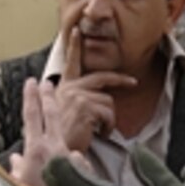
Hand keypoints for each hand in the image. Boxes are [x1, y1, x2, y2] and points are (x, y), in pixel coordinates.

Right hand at [10, 78, 88, 185]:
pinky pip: (75, 160)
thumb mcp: (18, 185)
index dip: (30, 97)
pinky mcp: (81, 168)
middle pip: (52, 115)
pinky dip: (70, 160)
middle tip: (47, 82)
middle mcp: (54, 148)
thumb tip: (16, 159)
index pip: (31, 116)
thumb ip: (17, 169)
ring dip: (61, 124)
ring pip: (64, 134)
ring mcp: (70, 157)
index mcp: (35, 149)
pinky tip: (70, 168)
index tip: (31, 82)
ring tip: (60, 116)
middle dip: (48, 97)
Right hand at [55, 27, 135, 151]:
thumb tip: (86, 103)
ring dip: (109, 119)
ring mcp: (78, 95)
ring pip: (108, 102)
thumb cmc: (57, 138)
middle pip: (102, 77)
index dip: (74, 47)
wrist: (51, 153)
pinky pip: (109, 114)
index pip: (70, 63)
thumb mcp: (58, 117)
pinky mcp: (86, 106)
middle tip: (133, 82)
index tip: (77, 32)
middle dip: (120, 79)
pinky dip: (108, 127)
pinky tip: (98, 134)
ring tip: (99, 131)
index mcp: (62, 89)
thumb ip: (69, 104)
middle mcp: (69, 88)